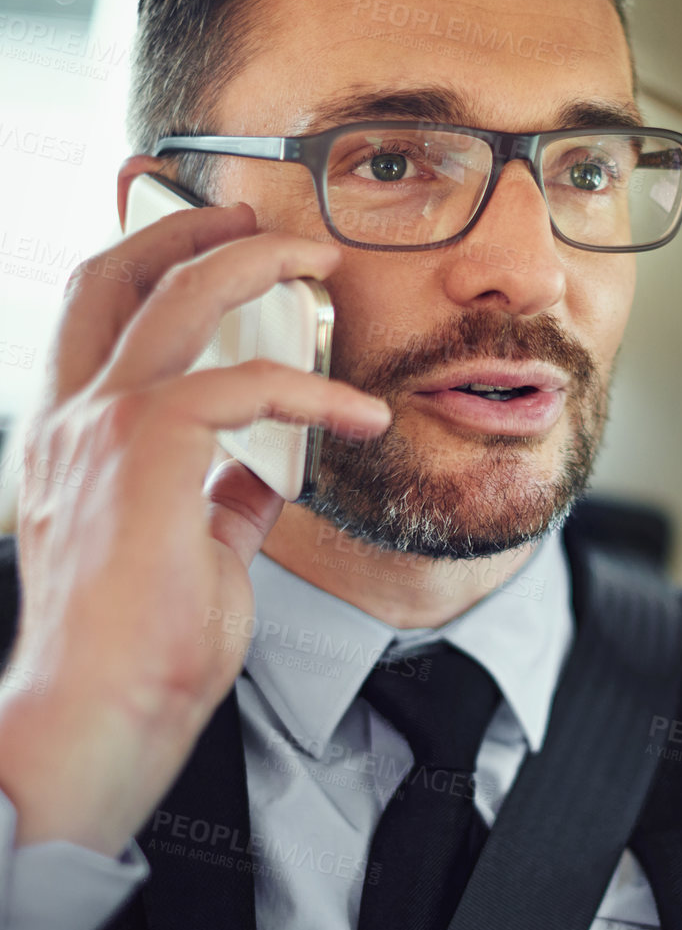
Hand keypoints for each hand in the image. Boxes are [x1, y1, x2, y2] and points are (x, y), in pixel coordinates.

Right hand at [0, 199, 391, 855]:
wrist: (101, 715)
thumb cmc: (137, 656)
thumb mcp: (188, 559)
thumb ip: (216, 504)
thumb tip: (260, 477)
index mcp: (70, 442)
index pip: (93, 323)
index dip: (143, 269)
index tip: (200, 248)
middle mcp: (70, 420)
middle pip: (115, 276)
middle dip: (185, 226)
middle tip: (252, 215)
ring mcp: (100, 426)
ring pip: (174, 295)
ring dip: (252, 262)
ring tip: (314, 262)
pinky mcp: (149, 448)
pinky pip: (245, 383)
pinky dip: (313, 388)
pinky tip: (363, 413)